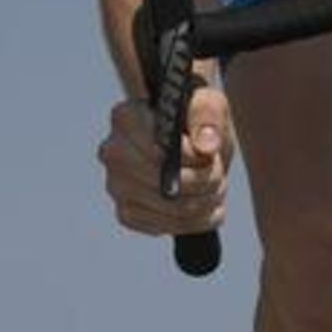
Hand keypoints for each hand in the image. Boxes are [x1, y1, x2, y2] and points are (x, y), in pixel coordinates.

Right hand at [96, 83, 233, 235]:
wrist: (191, 144)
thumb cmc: (196, 119)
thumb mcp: (208, 103)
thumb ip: (207, 114)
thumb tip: (204, 146)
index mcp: (126, 118)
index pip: (159, 151)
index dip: (191, 158)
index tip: (208, 154)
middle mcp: (112, 152)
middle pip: (165, 182)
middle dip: (203, 182)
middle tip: (219, 174)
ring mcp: (116, 185)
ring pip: (170, 208)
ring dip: (204, 203)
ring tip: (217, 189)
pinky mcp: (126, 213)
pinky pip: (164, 227)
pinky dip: (194, 223)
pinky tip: (206, 209)